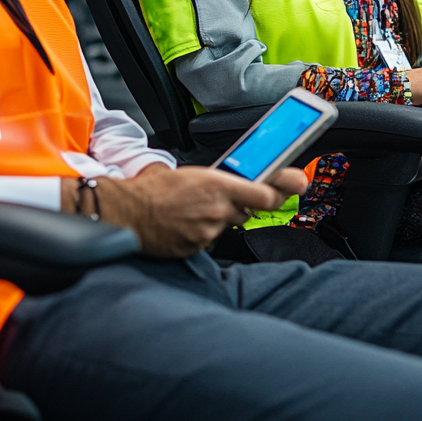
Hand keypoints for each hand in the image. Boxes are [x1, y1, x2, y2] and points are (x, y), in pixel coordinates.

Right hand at [62, 165, 305, 257]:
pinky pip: (211, 240)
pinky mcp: (198, 248)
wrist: (126, 212)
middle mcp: (216, 208)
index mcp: (216, 183)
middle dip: (244, 205)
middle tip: (226, 198)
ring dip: (220, 219)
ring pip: (228, 225)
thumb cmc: (152, 189)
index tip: (296, 183)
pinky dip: (203, 233)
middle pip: (249, 211)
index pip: (264, 192)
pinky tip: (186, 224)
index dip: (282, 189)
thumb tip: (238, 180)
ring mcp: (208, 231)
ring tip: (194, 210)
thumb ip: (219, 179)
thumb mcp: (190, 172)